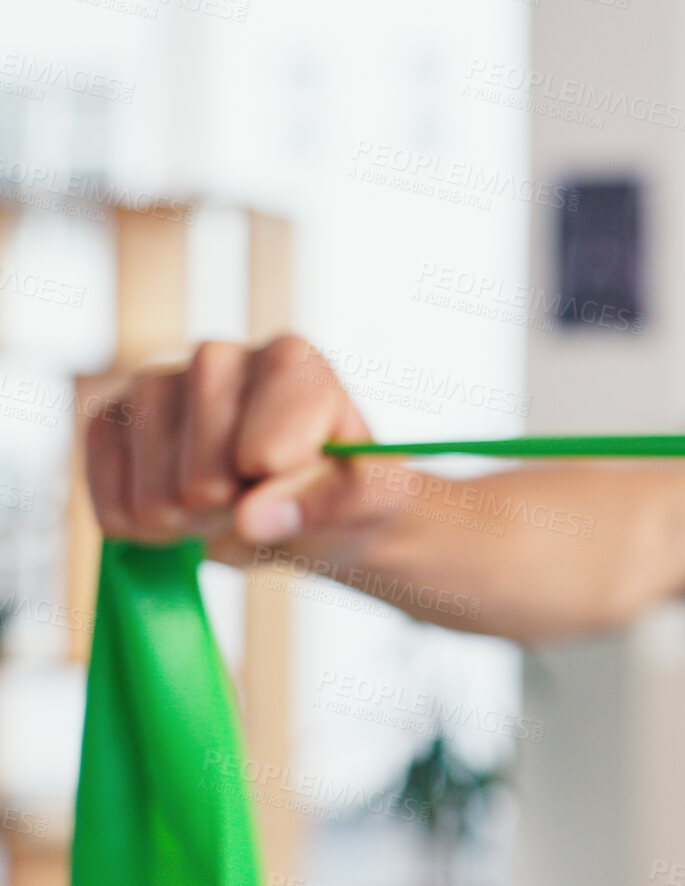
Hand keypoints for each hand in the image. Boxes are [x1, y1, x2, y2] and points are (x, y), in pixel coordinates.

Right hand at [84, 336, 399, 563]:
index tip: (302, 483)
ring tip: (224, 504)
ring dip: (190, 524)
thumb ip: (332, 502)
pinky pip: (110, 501)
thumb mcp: (374, 500)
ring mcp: (155, 383)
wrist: (302, 502)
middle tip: (260, 500)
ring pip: (154, 495)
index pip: (266, 453)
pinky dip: (145, 529)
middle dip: (235, 513)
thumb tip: (253, 517)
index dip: (283, 493)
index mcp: (291, 359)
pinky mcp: (110, 420)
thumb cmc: (343, 490)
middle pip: (203, 479)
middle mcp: (218, 356)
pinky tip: (179, 510)